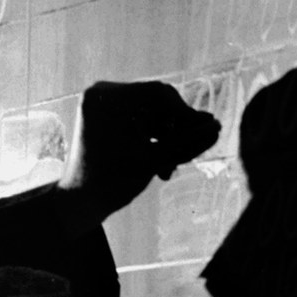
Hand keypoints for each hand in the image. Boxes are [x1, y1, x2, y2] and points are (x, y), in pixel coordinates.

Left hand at [69, 80, 221, 214]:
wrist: (80, 203)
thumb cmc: (112, 183)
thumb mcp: (154, 160)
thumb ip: (187, 142)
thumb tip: (216, 127)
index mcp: (106, 97)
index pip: (159, 94)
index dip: (186, 114)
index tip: (205, 133)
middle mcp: (102, 93)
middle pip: (156, 102)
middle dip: (175, 130)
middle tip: (188, 154)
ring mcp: (104, 104)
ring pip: (151, 114)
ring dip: (166, 138)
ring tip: (170, 168)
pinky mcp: (107, 116)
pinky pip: (139, 120)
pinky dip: (153, 139)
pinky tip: (162, 165)